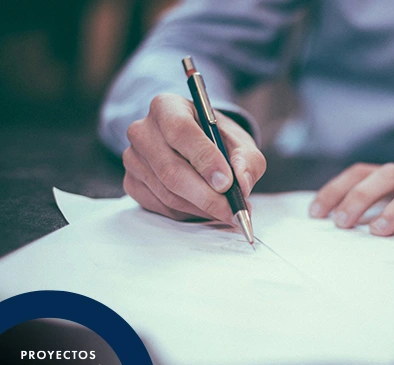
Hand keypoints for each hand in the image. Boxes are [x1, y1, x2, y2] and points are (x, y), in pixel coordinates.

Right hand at [123, 93, 265, 220]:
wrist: (198, 146)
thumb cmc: (218, 140)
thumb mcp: (240, 142)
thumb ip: (247, 160)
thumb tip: (242, 183)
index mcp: (167, 107)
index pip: (180, 131)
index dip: (204, 159)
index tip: (227, 183)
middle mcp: (142, 130)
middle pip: (171, 169)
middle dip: (207, 195)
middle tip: (233, 210)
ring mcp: (133, 158)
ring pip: (167, 193)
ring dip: (201, 208)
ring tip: (226, 211)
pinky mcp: (132, 183)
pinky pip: (161, 206)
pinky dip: (188, 213)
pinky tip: (205, 209)